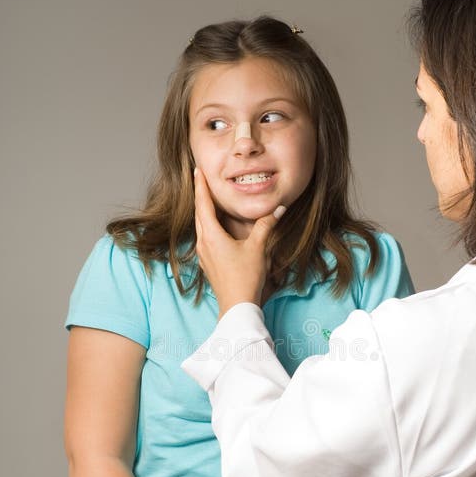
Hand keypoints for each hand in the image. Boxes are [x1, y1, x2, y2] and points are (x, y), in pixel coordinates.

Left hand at [193, 168, 285, 316]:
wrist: (237, 306)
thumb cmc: (245, 277)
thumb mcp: (258, 248)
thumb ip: (266, 225)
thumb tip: (278, 208)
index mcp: (212, 236)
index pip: (203, 204)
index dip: (200, 186)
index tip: (197, 170)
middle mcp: (203, 243)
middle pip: (199, 213)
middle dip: (200, 195)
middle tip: (199, 179)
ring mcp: (203, 255)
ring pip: (200, 226)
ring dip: (203, 211)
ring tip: (207, 199)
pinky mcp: (208, 263)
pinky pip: (205, 238)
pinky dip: (208, 226)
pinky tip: (214, 227)